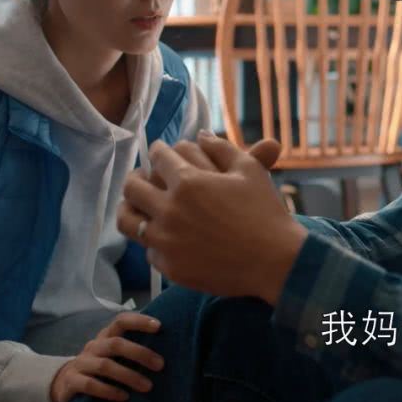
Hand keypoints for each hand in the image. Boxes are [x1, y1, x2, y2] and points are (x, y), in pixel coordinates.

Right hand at [49, 312, 163, 401]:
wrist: (67, 384)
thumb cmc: (100, 368)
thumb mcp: (114, 356)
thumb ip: (131, 351)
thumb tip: (163, 352)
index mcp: (105, 337)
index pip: (121, 321)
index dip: (139, 321)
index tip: (159, 326)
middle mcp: (93, 347)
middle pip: (116, 344)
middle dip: (140, 353)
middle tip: (160, 365)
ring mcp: (81, 363)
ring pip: (105, 366)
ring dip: (129, 376)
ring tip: (147, 386)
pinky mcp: (72, 381)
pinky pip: (90, 384)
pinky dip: (109, 390)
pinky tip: (124, 397)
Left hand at [117, 134, 306, 302]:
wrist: (274, 262)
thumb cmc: (265, 212)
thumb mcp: (249, 170)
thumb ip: (221, 148)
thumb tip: (200, 135)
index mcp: (188, 182)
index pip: (159, 156)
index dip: (159, 149)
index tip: (161, 150)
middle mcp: (169, 210)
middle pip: (132, 186)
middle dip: (137, 175)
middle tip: (143, 176)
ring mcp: (166, 241)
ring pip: (127, 219)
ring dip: (131, 207)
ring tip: (139, 205)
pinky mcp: (169, 267)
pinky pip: (148, 249)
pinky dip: (153, 239)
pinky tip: (165, 235)